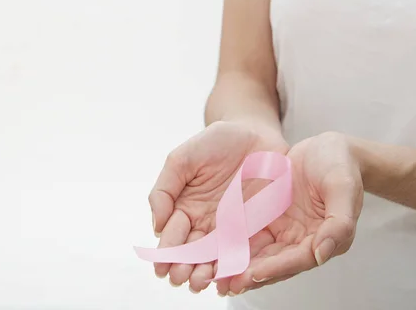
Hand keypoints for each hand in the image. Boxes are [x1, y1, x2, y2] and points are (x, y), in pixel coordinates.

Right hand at [148, 121, 287, 292]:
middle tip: (181, 278)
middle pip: (194, 253)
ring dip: (208, 273)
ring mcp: (233, 227)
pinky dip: (238, 267)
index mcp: (186, 208)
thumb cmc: (217, 141)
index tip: (162, 267)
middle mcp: (207, 222)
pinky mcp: (258, 227)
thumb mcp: (182, 158)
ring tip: (201, 283)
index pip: (173, 236)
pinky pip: (248, 251)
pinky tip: (231, 277)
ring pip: (218, 257)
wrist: (255, 131)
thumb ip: (164, 189)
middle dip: (185, 268)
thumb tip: (156, 226)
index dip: (167, 253)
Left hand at [223, 132, 363, 295]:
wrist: (327, 147)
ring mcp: (282, 229)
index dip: (276, 268)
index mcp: (323, 238)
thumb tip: (322, 254)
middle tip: (225, 285)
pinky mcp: (266, 217)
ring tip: (214, 276)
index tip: (253, 274)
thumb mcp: (343, 187)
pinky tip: (212, 251)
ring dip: (238, 265)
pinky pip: (248, 232)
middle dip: (250, 275)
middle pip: (274, 262)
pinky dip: (232, 243)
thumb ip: (339, 222)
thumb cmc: (340, 165)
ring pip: (258, 252)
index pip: (298, 260)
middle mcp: (300, 239)